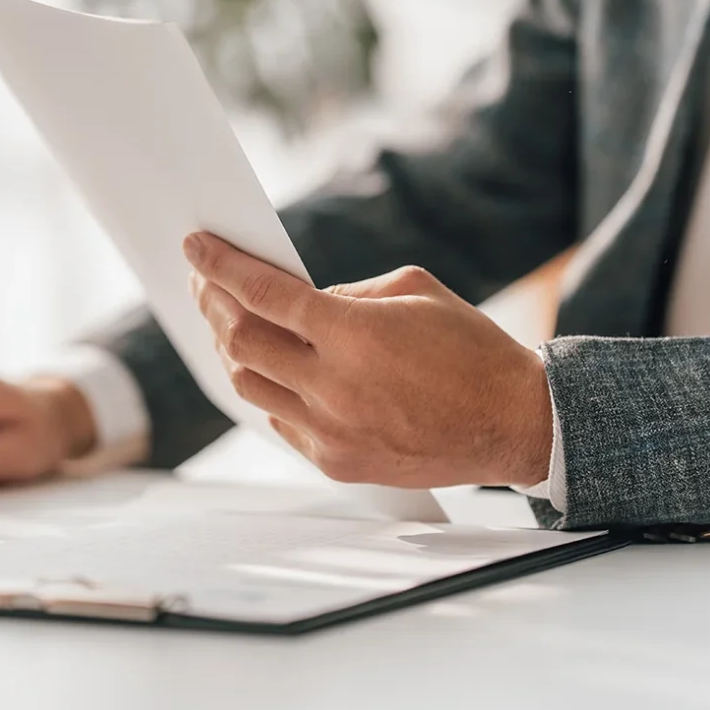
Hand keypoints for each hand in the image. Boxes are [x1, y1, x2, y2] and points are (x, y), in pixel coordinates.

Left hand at [183, 233, 551, 488]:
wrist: (514, 423)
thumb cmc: (471, 349)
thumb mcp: (413, 291)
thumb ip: (345, 291)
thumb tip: (294, 299)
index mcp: (354, 335)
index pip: (263, 295)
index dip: (221, 266)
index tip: (195, 247)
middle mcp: (334, 387)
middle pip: (241, 342)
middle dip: (213, 304)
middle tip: (203, 280)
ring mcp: (331, 432)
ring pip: (249, 386)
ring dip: (231, 349)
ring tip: (227, 321)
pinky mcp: (335, 463)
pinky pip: (278, 420)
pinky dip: (265, 388)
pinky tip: (265, 365)